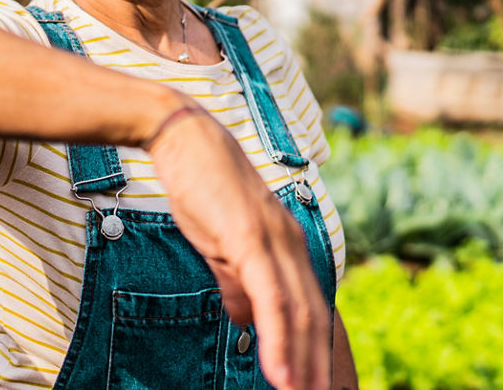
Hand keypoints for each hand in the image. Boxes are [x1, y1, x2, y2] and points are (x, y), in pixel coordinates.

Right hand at [147, 103, 330, 389]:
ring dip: (302, 364)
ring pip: (298, 314)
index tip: (315, 386)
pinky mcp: (251, 237)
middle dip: (318, 367)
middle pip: (314, 317)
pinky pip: (272, 298)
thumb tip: (247, 320)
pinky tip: (278, 372)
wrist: (184, 137)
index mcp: (286, 245)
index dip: (315, 351)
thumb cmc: (201, 186)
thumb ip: (236, 281)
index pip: (309, 307)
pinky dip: (278, 339)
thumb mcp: (221, 242)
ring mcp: (274, 240)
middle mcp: (291, 243)